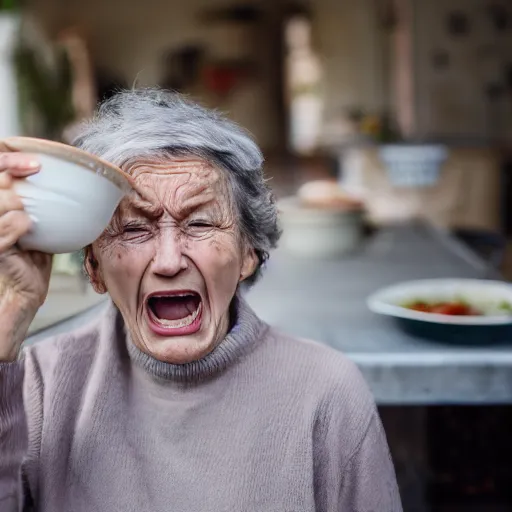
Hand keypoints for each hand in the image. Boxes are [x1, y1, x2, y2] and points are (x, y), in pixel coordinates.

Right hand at [0, 147, 51, 359]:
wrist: (27, 288)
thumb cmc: (34, 254)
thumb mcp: (38, 223)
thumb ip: (42, 201)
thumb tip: (67, 179)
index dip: (9, 161)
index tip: (36, 164)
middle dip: (19, 181)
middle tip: (36, 187)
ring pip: (5, 201)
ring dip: (24, 205)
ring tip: (32, 219)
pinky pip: (12, 223)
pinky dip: (25, 224)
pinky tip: (30, 230)